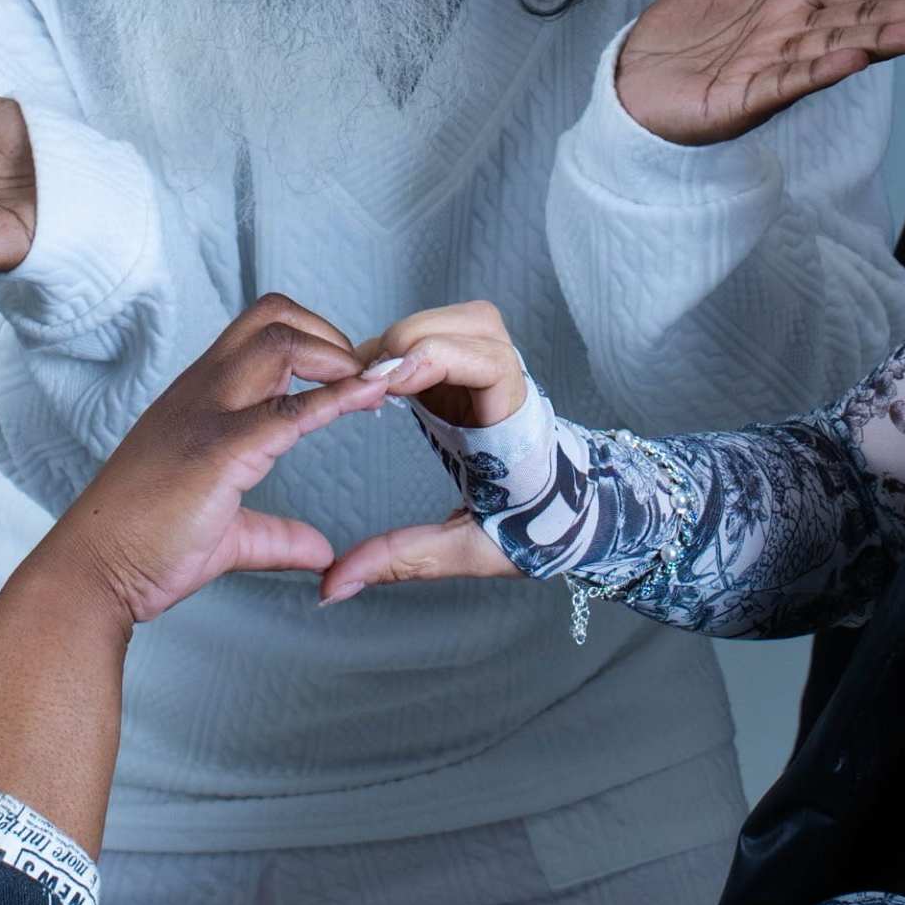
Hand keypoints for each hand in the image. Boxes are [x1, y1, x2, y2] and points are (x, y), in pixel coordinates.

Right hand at [42, 296, 395, 624]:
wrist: (91, 573)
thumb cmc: (142, 549)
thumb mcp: (225, 535)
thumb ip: (276, 534)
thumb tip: (320, 550)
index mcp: (197, 400)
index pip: (259, 333)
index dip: (314, 343)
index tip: (353, 377)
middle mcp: (201, 392)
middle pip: (272, 315)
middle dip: (329, 334)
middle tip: (361, 379)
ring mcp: (207, 415)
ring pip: (279, 340)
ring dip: (336, 356)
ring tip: (369, 389)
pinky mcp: (218, 451)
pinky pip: (288, 410)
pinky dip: (337, 399)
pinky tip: (368, 398)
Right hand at [312, 298, 538, 601]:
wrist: (570, 513)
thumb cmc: (532, 531)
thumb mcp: (470, 550)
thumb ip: (404, 560)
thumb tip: (333, 584)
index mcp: (517, 425)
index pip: (492, 364)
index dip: (439, 357)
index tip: (389, 381)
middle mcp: (510, 385)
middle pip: (472, 326)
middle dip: (411, 343)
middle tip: (366, 387)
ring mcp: (492, 371)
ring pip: (455, 320)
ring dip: (405, 339)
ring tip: (369, 383)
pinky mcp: (471, 369)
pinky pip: (439, 334)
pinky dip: (402, 348)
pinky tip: (379, 382)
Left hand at [613, 0, 904, 146]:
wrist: (628, 83)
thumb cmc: (682, 37)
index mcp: (792, 13)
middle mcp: (790, 41)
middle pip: (859, 20)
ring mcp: (769, 70)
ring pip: (834, 49)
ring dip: (880, 40)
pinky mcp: (740, 99)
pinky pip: (785, 82)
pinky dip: (818, 70)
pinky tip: (851, 58)